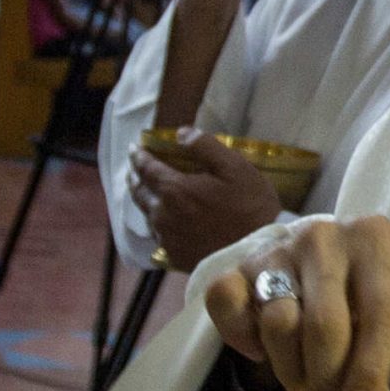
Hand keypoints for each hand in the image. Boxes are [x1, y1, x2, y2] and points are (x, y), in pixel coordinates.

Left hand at [130, 130, 284, 271]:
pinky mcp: (175, 257)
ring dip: (146, 202)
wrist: (255, 256)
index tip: (133, 148)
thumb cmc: (250, 208)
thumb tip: (181, 133)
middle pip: (140, 194)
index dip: (138, 156)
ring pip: (148, 216)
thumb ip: (205, 147)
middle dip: (136, 179)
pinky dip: (158, 224)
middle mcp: (162, 215)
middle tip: (134, 170)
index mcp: (174, 190)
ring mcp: (167, 238)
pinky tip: (165, 223)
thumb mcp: (235, 168)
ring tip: (148, 194)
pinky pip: (159, 236)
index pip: (146, 168)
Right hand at [206, 216, 389, 390]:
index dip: (370, 369)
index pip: (381, 312)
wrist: (309, 255)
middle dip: (325, 383)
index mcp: (373, 242)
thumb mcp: (377, 323)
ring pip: (278, 323)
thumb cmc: (352, 295)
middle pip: (324, 324)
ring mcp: (277, 249)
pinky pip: (226, 303)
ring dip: (290, 369)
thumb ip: (380, 370)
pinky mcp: (237, 264)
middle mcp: (325, 238)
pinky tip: (258, 351)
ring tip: (301, 385)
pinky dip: (239, 336)